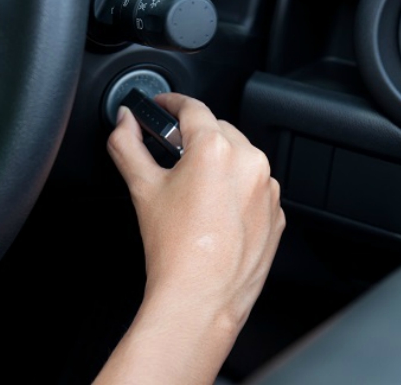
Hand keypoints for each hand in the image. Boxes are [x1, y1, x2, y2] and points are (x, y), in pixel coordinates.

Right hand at [97, 92, 284, 383]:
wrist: (201, 298)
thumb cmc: (173, 248)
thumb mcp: (141, 188)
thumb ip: (127, 145)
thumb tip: (124, 122)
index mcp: (215, 149)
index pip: (192, 108)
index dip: (172, 102)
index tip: (163, 105)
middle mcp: (249, 162)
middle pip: (218, 130)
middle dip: (194, 136)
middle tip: (171, 155)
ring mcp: (267, 189)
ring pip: (240, 158)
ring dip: (218, 163)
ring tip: (193, 192)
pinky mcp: (276, 213)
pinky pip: (255, 187)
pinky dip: (236, 189)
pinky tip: (214, 213)